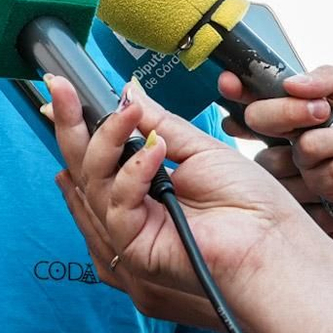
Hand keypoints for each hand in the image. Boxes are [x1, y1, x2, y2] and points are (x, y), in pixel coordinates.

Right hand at [48, 76, 311, 303]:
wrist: (273, 242)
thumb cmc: (249, 204)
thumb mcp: (199, 149)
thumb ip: (158, 124)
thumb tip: (127, 93)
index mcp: (142, 182)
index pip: (97, 150)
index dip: (77, 119)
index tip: (63, 87)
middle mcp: (129, 205)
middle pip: (82, 164)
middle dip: (69, 122)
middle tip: (59, 88)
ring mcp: (128, 227)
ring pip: (92, 180)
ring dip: (106, 140)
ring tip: (129, 114)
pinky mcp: (134, 246)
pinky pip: (117, 204)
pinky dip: (132, 173)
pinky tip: (154, 153)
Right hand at [219, 66, 332, 215]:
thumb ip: (328, 79)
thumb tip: (291, 83)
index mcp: (305, 105)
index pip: (261, 96)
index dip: (239, 91)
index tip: (230, 83)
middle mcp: (300, 135)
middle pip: (263, 123)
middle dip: (291, 113)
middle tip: (324, 110)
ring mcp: (311, 165)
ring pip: (303, 151)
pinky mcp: (329, 192)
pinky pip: (330, 174)